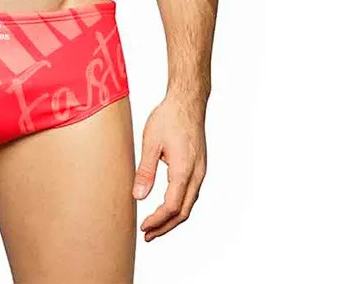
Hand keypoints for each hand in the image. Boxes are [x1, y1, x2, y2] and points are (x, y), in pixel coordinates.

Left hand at [132, 92, 206, 240]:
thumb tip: (137, 196)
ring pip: (189, 204)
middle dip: (165, 227)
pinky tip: (166, 207)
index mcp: (185, 170)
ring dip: (172, 218)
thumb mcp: (151, 142)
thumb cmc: (169, 117)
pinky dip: (178, 206)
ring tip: (154, 226)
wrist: (187, 102)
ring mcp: (200, 171)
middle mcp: (197, 175)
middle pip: (183, 212)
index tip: (143, 227)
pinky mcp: (199, 167)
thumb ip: (145, 170)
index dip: (157, 221)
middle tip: (147, 235)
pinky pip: (191, 194)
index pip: (172, 206)